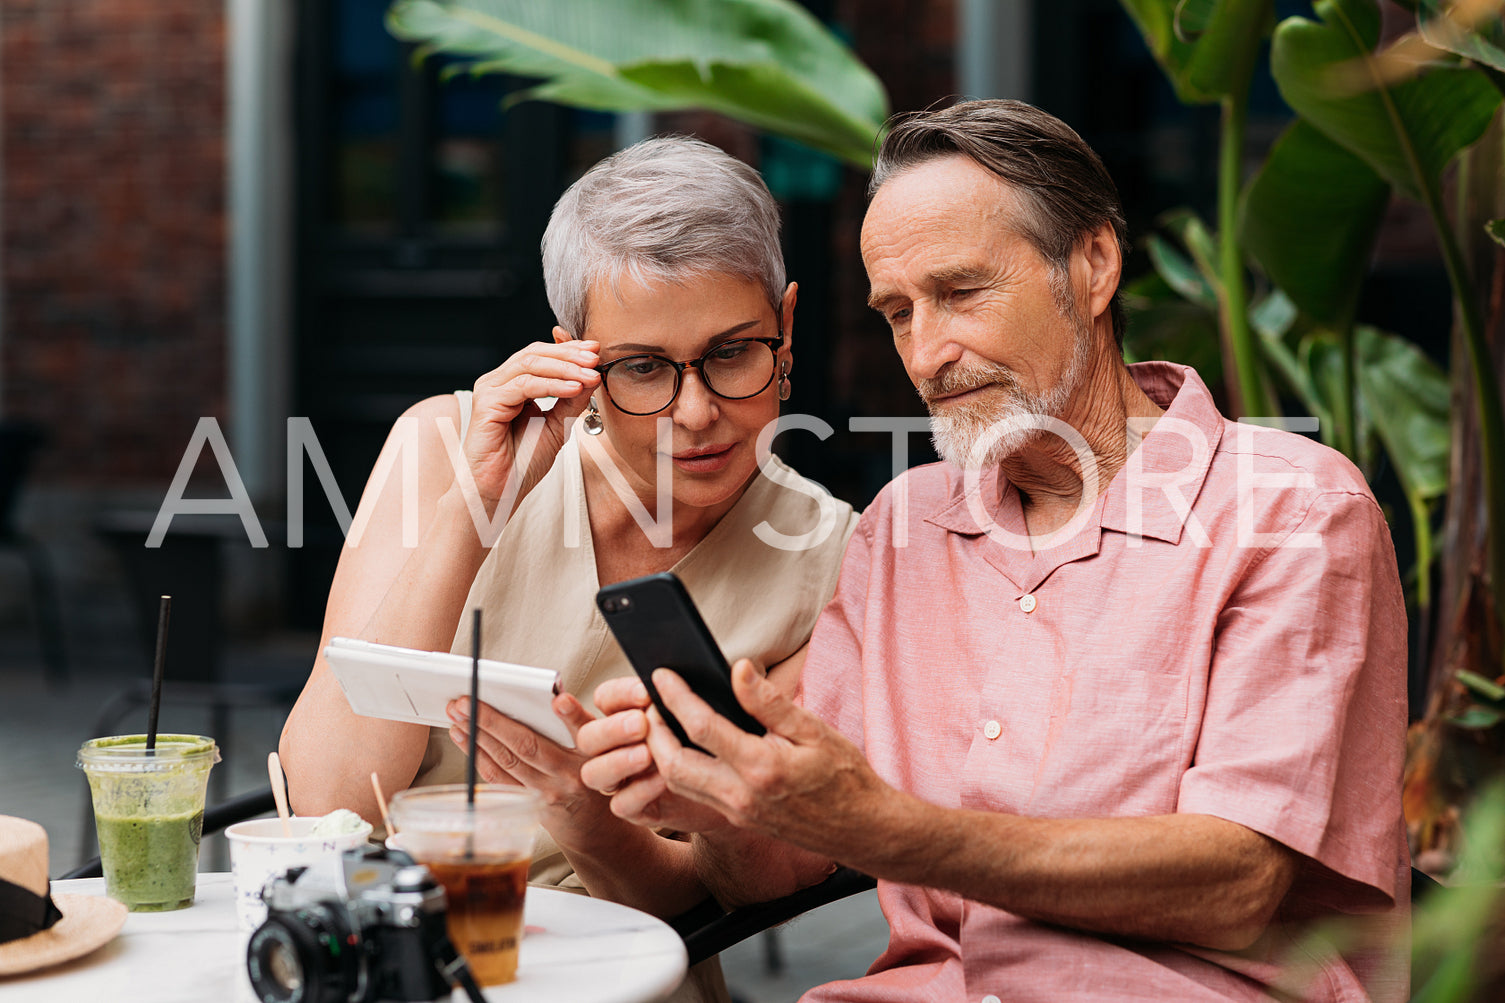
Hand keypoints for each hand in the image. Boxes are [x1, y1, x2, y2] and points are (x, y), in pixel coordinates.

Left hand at [447, 692, 610, 843]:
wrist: (592, 825)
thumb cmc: (591, 774)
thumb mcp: (597, 747)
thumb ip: (577, 723)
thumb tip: (549, 696)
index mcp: (590, 753)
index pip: (582, 729)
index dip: (571, 715)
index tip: (559, 701)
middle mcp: (570, 775)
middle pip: (527, 745)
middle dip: (491, 721)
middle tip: (466, 703)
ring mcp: (547, 793)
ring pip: (506, 761)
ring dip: (477, 737)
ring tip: (457, 718)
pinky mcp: (528, 804)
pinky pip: (498, 778)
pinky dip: (478, 757)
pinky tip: (465, 740)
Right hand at [461, 333, 600, 511]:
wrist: (497, 492)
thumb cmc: (521, 463)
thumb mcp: (557, 426)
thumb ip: (572, 401)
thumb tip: (593, 376)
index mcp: (512, 385)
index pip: (541, 355)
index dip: (568, 349)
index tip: (597, 350)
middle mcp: (498, 382)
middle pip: (535, 354)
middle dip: (569, 354)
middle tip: (596, 358)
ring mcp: (490, 390)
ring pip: (530, 364)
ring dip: (565, 368)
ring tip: (591, 374)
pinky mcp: (487, 403)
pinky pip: (524, 385)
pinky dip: (552, 385)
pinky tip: (574, 388)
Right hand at [577, 676, 731, 833]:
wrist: (734, 783)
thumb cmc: (714, 740)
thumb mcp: (702, 712)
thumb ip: (686, 697)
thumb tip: (680, 679)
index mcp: (624, 714)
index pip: (604, 698)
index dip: (618, 693)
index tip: (646, 692)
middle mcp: (616, 747)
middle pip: (587, 737)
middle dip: (612, 729)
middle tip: (641, 723)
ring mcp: (623, 779)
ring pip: (593, 773)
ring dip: (617, 761)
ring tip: (647, 754)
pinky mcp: (637, 808)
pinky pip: (622, 804)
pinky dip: (639, 790)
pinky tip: (662, 780)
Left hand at [643, 660, 891, 853]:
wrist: (864, 830)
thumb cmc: (845, 777)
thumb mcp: (814, 730)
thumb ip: (770, 702)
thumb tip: (738, 669)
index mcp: (761, 767)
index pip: (702, 727)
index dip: (677, 697)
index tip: (663, 674)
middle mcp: (742, 795)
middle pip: (674, 764)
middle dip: (653, 732)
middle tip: (650, 703)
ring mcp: (738, 812)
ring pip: (679, 784)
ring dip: (660, 753)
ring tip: (660, 721)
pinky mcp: (739, 819)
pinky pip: (696, 794)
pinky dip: (679, 770)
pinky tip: (684, 747)